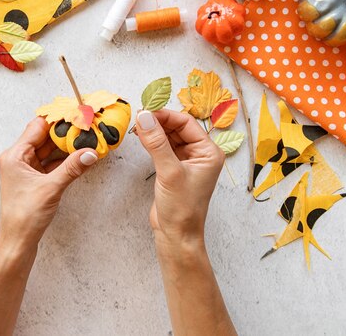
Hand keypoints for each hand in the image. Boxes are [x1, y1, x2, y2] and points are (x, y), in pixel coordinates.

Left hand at [0, 117, 97, 250]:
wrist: (18, 242)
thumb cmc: (25, 216)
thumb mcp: (52, 188)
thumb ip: (72, 168)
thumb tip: (90, 152)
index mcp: (15, 155)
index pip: (37, 127)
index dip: (57, 119)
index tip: (75, 113)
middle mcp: (18, 159)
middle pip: (44, 137)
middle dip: (65, 132)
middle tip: (86, 125)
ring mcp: (26, 170)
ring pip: (49, 150)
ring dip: (66, 146)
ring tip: (86, 139)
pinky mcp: (34, 180)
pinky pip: (51, 163)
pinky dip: (64, 160)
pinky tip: (79, 156)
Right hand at [135, 109, 224, 250]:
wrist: (176, 235)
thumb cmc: (181, 208)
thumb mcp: (169, 172)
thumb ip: (156, 143)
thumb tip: (144, 117)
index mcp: (208, 152)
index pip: (186, 123)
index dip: (165, 115)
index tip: (145, 111)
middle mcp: (200, 154)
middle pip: (177, 127)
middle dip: (158, 121)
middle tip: (138, 118)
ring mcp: (186, 162)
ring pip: (169, 137)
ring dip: (154, 131)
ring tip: (136, 127)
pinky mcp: (173, 169)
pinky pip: (163, 148)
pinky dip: (152, 142)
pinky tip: (141, 138)